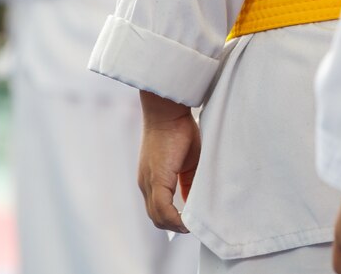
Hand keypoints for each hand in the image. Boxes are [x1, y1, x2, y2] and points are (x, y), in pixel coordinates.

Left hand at [137, 91, 200, 232]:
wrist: (167, 112)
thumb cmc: (179, 131)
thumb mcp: (187, 163)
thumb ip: (189, 183)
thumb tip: (195, 203)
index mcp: (152, 180)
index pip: (159, 210)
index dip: (174, 220)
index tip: (192, 223)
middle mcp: (146, 184)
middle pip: (157, 218)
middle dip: (175, 226)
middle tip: (194, 227)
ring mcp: (148, 183)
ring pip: (158, 217)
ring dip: (176, 225)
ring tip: (194, 225)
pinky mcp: (156, 179)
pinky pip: (163, 209)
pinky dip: (176, 219)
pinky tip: (189, 221)